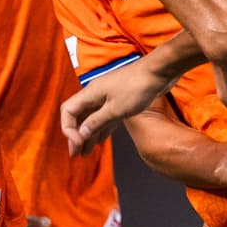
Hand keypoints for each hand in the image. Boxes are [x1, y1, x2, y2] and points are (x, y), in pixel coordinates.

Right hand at [64, 58, 178, 151]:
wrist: (158, 72)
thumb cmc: (137, 87)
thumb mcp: (115, 109)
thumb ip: (97, 122)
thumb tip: (81, 133)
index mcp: (90, 94)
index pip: (68, 112)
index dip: (69, 130)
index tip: (77, 144)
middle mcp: (96, 94)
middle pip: (79, 116)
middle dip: (76, 135)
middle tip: (76, 153)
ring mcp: (107, 96)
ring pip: (92, 118)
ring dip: (88, 135)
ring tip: (86, 152)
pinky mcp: (119, 99)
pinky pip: (105, 116)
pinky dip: (101, 128)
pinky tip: (100, 140)